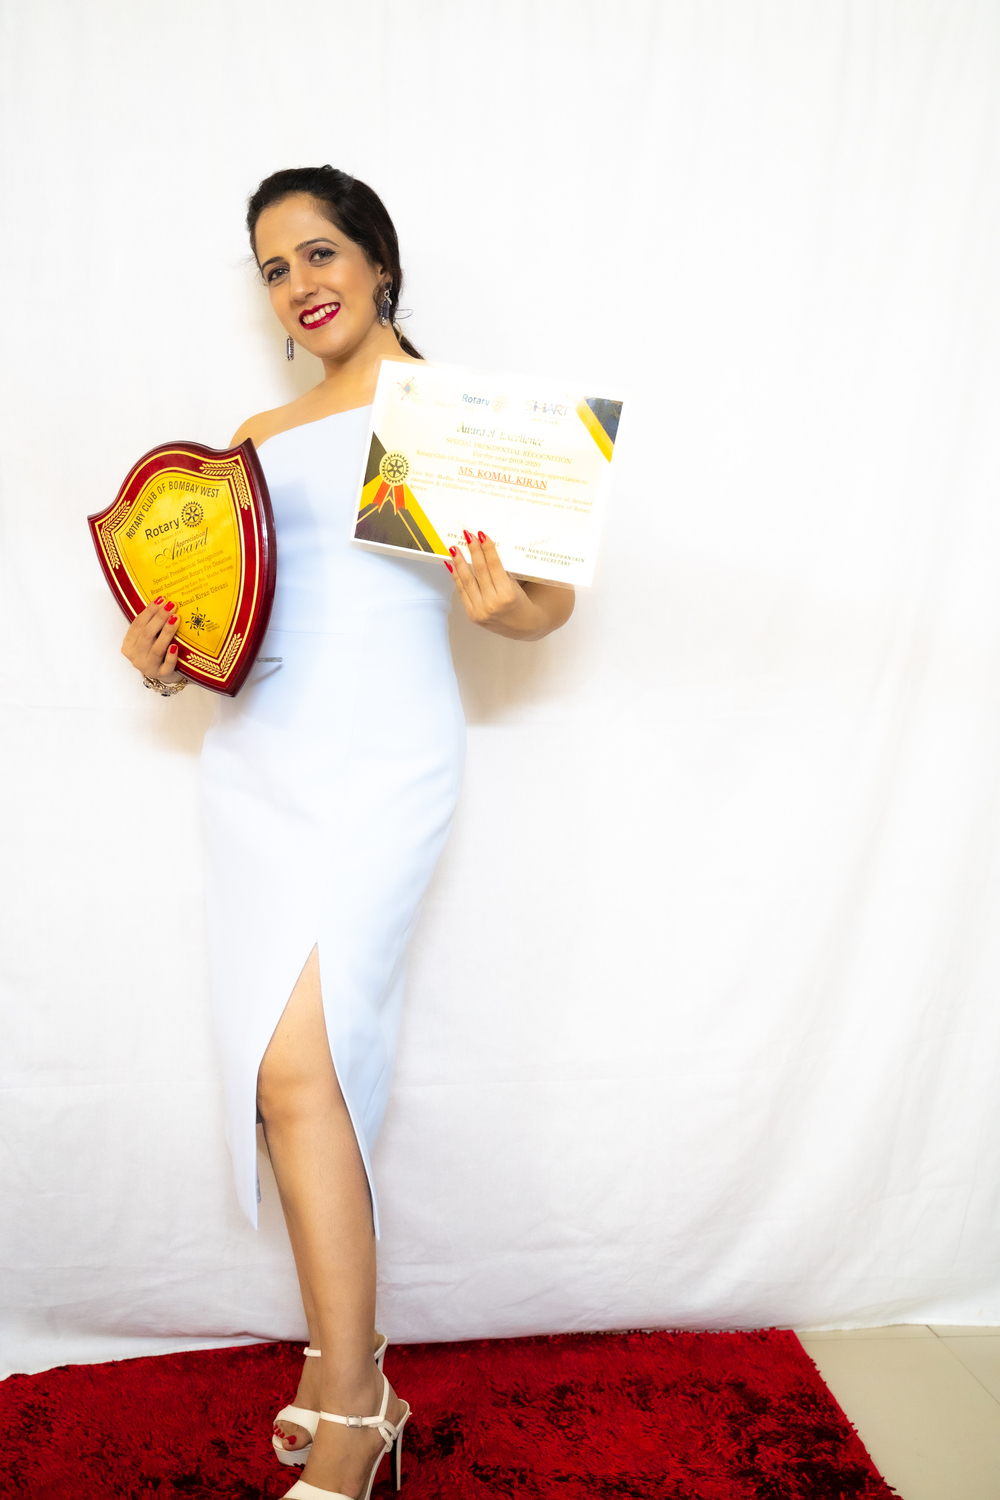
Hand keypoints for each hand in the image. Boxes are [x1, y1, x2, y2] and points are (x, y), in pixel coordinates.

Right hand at [121, 597, 181, 680]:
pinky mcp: (161, 675)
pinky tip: (176, 646)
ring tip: (176, 619)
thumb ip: (151, 625)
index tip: (161, 599)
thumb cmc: (157, 652)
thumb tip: (164, 602)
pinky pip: (167, 666)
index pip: (138, 625)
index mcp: (129, 645)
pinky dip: (171, 656)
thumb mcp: (149, 638)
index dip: (149, 611)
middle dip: (159, 618)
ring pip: (157, 649)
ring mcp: (148, 667)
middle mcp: (136, 656)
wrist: (165, 675)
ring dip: (166, 632)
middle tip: (171, 606)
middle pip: (147, 635)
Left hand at [445, 530, 573, 640]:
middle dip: (473, 551)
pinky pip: (463, 592)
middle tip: (467, 536)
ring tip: (454, 548)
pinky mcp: (473, 615)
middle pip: (480, 571)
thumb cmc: (522, 602)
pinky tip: (452, 565)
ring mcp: (481, 610)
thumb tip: (486, 549)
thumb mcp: (517, 586)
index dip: (487, 549)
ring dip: (459, 562)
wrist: (523, 626)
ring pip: (468, 581)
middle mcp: (493, 603)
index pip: (494, 566)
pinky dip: (456, 577)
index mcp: (507, 595)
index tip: (481, 535)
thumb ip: (503, 572)